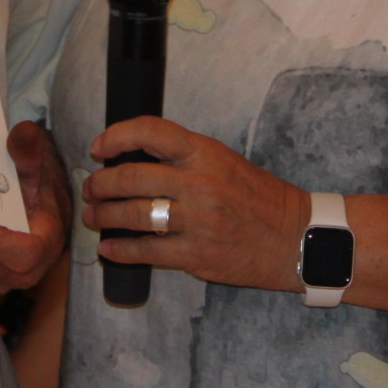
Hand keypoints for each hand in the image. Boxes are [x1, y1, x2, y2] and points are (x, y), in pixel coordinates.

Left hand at [83, 116, 309, 292]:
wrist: (297, 237)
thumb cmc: (261, 198)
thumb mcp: (226, 162)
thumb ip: (186, 159)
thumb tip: (136, 159)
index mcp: (206, 153)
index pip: (150, 132)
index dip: (116, 136)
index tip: (99, 148)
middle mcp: (199, 183)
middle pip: (130, 178)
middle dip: (100, 184)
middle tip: (91, 189)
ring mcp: (197, 221)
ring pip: (133, 216)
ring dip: (104, 217)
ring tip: (94, 218)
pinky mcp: (197, 255)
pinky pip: (147, 252)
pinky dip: (121, 250)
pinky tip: (110, 248)